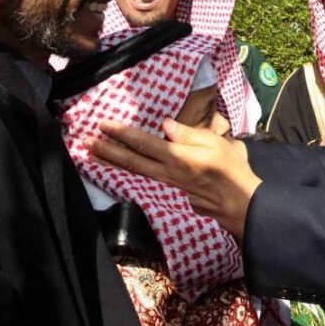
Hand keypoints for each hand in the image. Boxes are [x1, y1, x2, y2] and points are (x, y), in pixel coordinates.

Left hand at [85, 118, 260, 239]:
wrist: (238, 201)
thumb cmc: (230, 167)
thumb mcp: (214, 142)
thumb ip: (188, 134)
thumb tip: (165, 125)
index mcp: (176, 157)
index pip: (143, 143)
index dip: (122, 133)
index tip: (104, 124)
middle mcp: (166, 172)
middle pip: (131, 161)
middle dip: (107, 150)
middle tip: (85, 142)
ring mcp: (168, 183)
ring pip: (135, 171)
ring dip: (113, 161)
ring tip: (95, 153)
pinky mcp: (172, 188)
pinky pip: (145, 177)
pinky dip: (129, 170)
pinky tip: (123, 166)